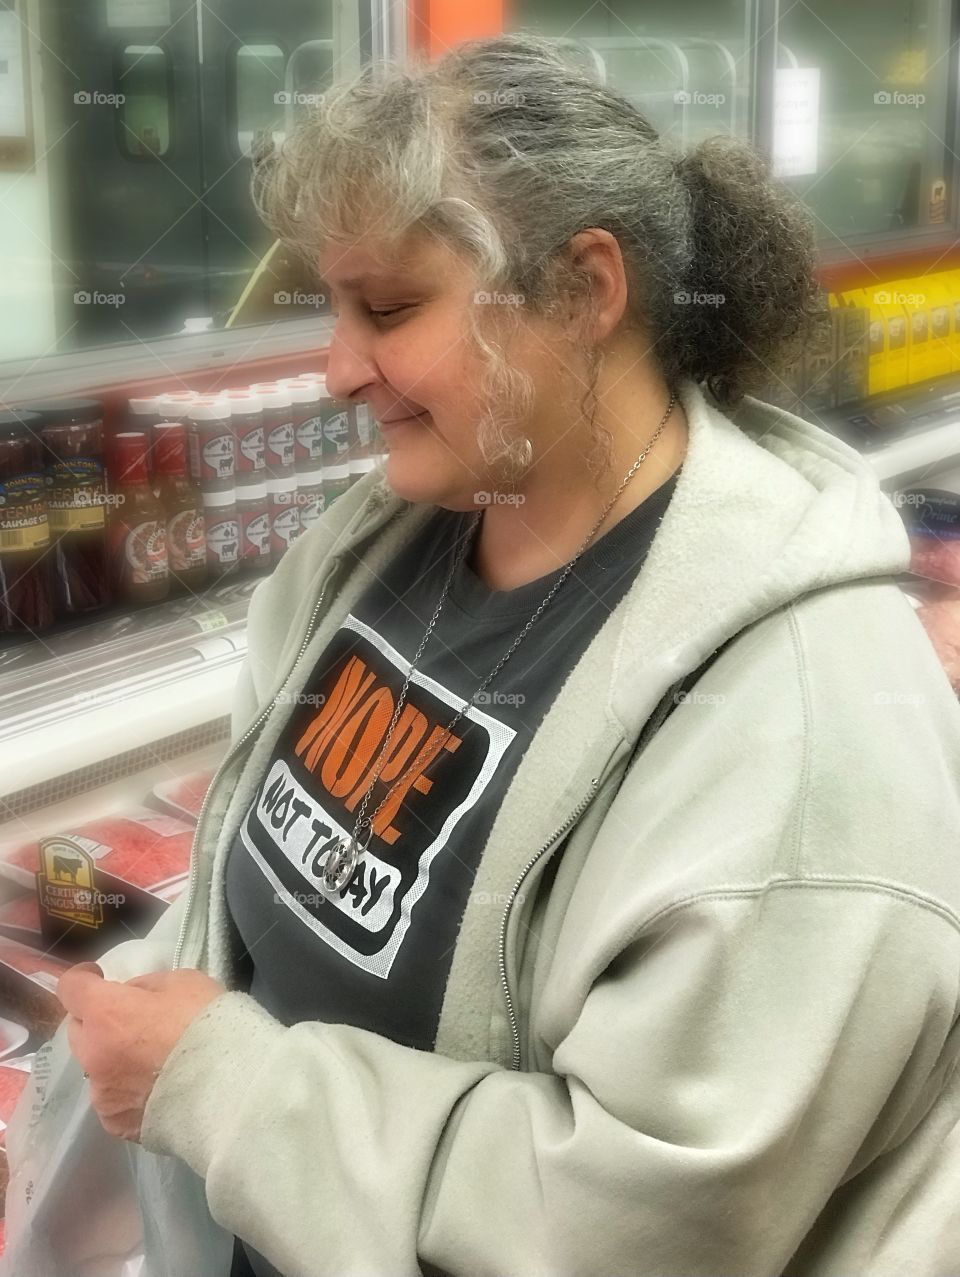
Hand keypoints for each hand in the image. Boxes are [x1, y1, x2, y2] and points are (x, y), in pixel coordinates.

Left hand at [56, 962, 226, 1142]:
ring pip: (95, 1067)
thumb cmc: (207, 1024)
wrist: (228, 1087)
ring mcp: (102, 1093)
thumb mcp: (183, 982)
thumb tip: (131, 998)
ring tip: (149, 1064)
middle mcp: (93, 1054)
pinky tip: (156, 1091)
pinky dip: (126, 1091)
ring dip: (112, 1058)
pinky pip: (112, 1099)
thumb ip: (146, 987)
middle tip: (129, 1020)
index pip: (71, 988)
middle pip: (78, 1029)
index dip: (84, 978)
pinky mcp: (115, 1122)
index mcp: (106, 1013)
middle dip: (96, 1020)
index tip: (99, 977)